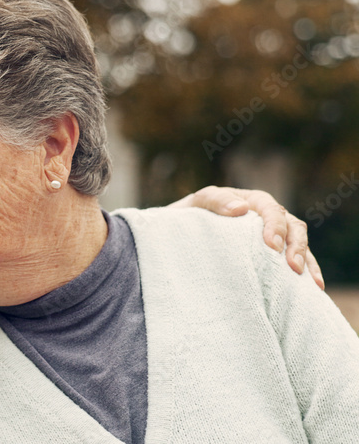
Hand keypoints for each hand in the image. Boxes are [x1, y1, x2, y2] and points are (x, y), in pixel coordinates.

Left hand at [170, 186, 323, 288]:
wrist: (174, 238)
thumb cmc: (184, 219)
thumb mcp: (193, 206)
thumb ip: (214, 201)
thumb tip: (241, 208)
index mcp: (247, 201)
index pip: (269, 208)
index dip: (274, 225)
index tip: (272, 245)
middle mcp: (263, 217)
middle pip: (291, 225)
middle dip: (295, 244)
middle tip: (292, 266)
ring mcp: (269, 236)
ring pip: (298, 242)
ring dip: (306, 259)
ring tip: (308, 281)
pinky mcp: (270, 256)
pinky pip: (295, 260)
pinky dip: (307, 271)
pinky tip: (313, 288)